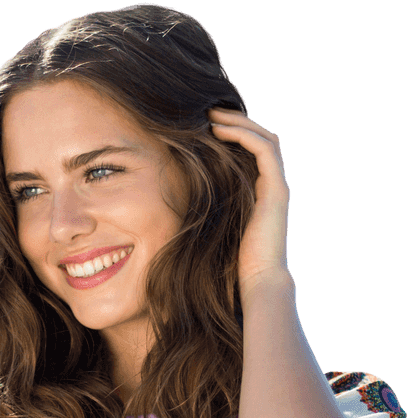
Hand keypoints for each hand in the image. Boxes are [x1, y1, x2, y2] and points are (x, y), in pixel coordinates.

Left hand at [207, 107, 293, 301]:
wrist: (253, 281)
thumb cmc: (226, 261)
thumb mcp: (208, 227)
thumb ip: (199, 209)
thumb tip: (165, 200)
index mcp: (256, 192)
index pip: (248, 152)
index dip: (229, 134)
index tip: (201, 126)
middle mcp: (270, 185)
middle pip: (259, 139)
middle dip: (234, 122)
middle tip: (206, 110)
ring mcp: (276, 186)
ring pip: (264, 138)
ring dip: (238, 123)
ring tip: (212, 114)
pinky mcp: (278, 189)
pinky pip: (264, 150)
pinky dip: (243, 135)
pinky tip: (220, 131)